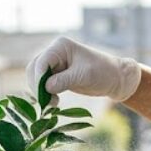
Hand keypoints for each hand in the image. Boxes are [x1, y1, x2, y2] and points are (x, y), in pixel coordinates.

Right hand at [26, 36, 141, 102]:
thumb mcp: (84, 76)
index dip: (39, 78)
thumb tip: (45, 87)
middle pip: (34, 69)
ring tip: (52, 104)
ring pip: (36, 78)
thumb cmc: (103, 72)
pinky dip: (44, 94)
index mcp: (61, 46)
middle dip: (37, 86)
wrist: (115, 79)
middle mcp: (55, 53)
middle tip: (47, 103)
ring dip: (40, 92)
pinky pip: (43, 85)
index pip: (42, 61)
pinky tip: (53, 103)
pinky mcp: (57, 76)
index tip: (43, 95)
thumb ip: (64, 80)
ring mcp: (55, 64)